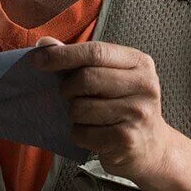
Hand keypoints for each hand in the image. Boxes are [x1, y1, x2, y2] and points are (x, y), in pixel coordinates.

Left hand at [31, 37, 173, 183]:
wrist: (152, 147)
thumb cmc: (123, 105)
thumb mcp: (111, 76)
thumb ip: (79, 59)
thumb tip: (44, 43)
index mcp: (140, 63)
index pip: (96, 52)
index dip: (63, 55)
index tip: (37, 59)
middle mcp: (144, 86)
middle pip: (86, 78)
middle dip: (67, 88)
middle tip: (68, 95)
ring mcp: (138, 114)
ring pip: (81, 108)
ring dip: (73, 114)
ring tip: (86, 116)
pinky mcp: (127, 140)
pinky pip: (83, 133)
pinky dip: (79, 134)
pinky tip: (93, 133)